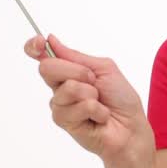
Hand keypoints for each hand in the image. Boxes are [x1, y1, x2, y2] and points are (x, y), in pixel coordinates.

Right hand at [23, 33, 154, 166]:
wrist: (131, 127)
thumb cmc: (121, 98)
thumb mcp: (104, 68)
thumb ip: (76, 56)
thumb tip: (52, 40)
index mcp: (68, 71)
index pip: (42, 56)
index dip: (35, 47)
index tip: (41, 42)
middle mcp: (60, 87)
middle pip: (47, 68)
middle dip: (77, 71)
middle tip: (94, 82)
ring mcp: (60, 105)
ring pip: (67, 88)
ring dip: (90, 94)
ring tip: (99, 103)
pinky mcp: (63, 122)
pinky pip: (76, 107)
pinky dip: (95, 110)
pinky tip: (99, 117)